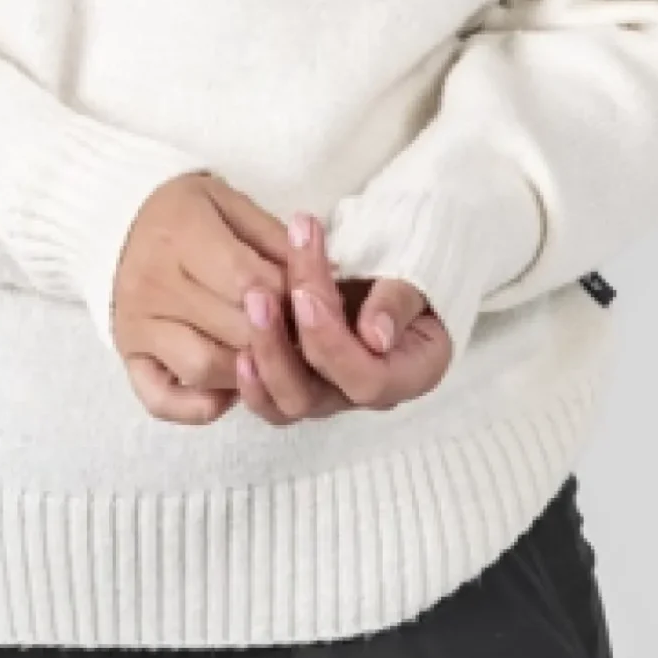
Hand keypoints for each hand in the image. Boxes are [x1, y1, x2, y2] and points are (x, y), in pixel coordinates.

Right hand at [112, 171, 300, 424]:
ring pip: (204, 367)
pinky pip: (160, 399)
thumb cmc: (186, 213)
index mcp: (182, 234)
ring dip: (247, 371)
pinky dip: (196, 407)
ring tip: (266, 356)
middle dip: (278, 336)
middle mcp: (153, 283)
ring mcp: (136, 326)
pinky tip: (226, 393)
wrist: (116, 225)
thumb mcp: (230, 203)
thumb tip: (321, 280)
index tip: (311, 298)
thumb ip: (274, 239)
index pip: (249, 281)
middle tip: (300, 333)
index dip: (291, 296)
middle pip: (234, 328)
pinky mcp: (127, 357)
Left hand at [232, 212, 453, 424]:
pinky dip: (250, 374)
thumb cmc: (415, 262)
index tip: (306, 296)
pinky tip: (236, 336)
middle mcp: (368, 392)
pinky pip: (270, 394)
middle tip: (260, 294)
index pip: (366, 379)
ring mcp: (331, 390)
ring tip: (248, 305)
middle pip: (315, 396)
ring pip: (285, 401)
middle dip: (282, 347)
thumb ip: (399, 301)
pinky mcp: (303, 377)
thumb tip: (376, 336)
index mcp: (410, 373)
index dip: (332, 343)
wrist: (400, 256)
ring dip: (261, 354)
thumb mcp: (421, 272)